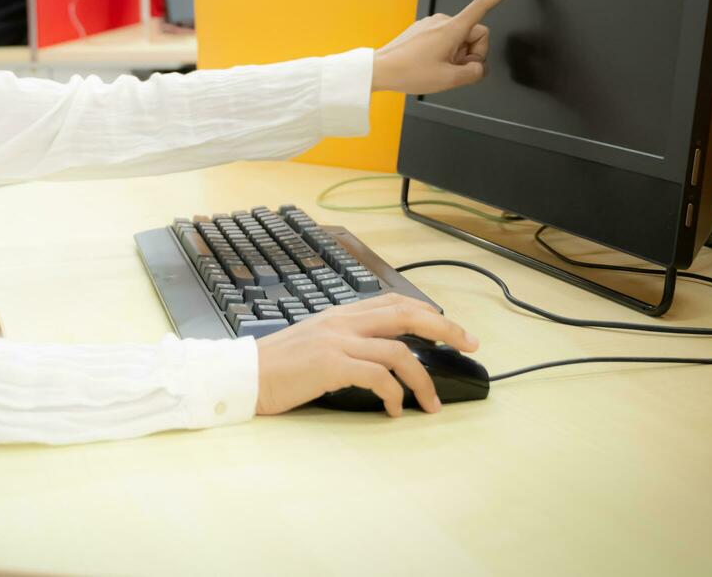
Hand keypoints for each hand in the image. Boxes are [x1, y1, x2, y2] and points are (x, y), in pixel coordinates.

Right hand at [255, 293, 478, 417]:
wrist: (243, 376)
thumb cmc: (277, 366)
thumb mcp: (315, 342)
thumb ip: (346, 341)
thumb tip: (381, 357)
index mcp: (340, 314)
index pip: (394, 301)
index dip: (428, 312)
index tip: (451, 328)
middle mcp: (343, 321)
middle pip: (407, 314)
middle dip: (444, 328)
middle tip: (468, 344)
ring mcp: (337, 341)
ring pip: (399, 351)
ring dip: (422, 379)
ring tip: (430, 403)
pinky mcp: (330, 364)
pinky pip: (378, 376)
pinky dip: (394, 394)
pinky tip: (394, 410)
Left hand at [371, 0, 525, 94]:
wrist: (381, 69)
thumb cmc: (409, 72)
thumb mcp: (450, 79)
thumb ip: (474, 73)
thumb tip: (478, 67)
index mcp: (452, 28)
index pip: (484, 4)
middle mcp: (443, 20)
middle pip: (476, 34)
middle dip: (471, 53)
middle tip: (453, 69)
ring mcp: (432, 24)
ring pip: (461, 39)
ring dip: (457, 55)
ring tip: (438, 67)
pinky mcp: (424, 29)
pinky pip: (446, 40)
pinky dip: (445, 53)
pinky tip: (430, 63)